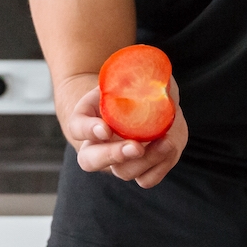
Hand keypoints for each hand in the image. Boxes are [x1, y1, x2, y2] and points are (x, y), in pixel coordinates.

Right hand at [70, 78, 186, 188]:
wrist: (144, 104)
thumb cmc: (131, 87)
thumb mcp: (128, 75)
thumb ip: (134, 71)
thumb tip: (148, 66)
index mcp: (87, 119)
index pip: (78, 127)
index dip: (89, 130)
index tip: (105, 128)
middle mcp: (97, 145)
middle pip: (91, 161)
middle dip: (114, 155)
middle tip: (136, 146)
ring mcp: (118, 161)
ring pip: (124, 172)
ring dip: (147, 160)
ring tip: (167, 141)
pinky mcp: (141, 169)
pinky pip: (146, 180)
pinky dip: (160, 166)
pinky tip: (169, 147)